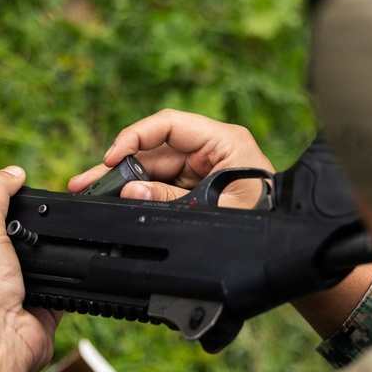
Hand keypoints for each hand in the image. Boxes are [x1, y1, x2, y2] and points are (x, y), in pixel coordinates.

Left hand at [0, 166, 60, 371]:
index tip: (17, 210)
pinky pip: (62, 298)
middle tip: (43, 231)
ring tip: (56, 250)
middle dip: (29, 247)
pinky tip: (72, 275)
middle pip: (14, 257)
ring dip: (49, 268)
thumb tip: (12, 172)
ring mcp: (14, 306)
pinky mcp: (41, 320)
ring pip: (39, 277)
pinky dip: (69, 288)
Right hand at [68, 109, 274, 207]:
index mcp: (224, 142)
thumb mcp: (219, 210)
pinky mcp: (195, 188)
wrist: (287, 247)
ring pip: (151, 170)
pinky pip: (160, 187)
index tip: (111, 157)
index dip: (135, 137)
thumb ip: (172, 201)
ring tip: (87, 192)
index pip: (170, 125)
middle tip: (83, 182)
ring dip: (121, 182)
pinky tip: (112, 200)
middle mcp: (209, 150)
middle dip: (118, 166)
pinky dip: (137, 194)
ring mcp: (201, 169)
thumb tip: (131, 190)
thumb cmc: (267, 220)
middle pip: (154, 150)